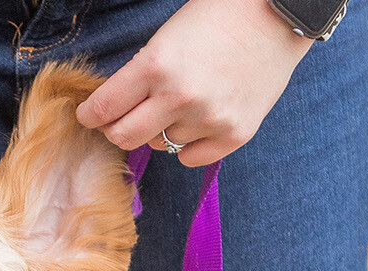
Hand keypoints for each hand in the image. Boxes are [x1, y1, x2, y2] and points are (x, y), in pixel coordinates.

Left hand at [76, 0, 310, 165]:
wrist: (277, 15)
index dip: (90, 115)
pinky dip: (187, 145)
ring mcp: (209, 119)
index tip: (90, 115)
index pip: (103, 108)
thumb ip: (140, 76)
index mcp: (155, 65)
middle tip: (121, 120)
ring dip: (160, 129)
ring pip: (159, 145)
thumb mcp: (165, 38)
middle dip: (115, 129)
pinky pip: (189, 158)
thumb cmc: (217, 19)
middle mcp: (180, 97)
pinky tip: (197, 121)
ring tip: (181, 102)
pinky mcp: (234, 134)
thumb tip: (113, 111)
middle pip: (123, 137)